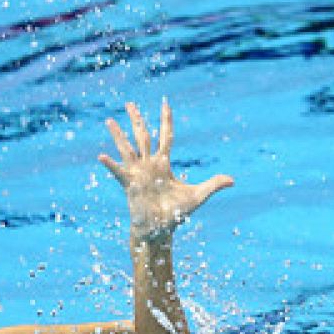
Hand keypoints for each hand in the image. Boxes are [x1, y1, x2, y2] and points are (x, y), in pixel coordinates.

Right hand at [98, 99, 232, 240]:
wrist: (160, 230)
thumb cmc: (175, 213)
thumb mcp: (198, 196)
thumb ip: (213, 185)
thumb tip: (233, 180)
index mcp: (164, 163)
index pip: (166, 136)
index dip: (166, 120)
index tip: (165, 103)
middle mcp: (149, 164)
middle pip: (142, 136)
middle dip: (137, 119)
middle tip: (130, 103)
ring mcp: (138, 173)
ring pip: (127, 148)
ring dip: (118, 134)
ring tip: (109, 120)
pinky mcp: (130, 184)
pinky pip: (118, 172)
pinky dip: (110, 164)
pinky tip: (101, 156)